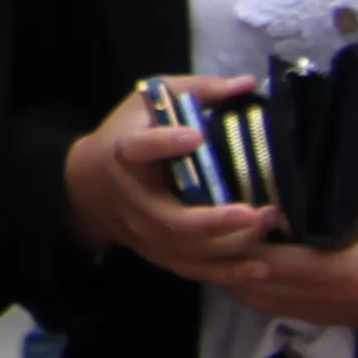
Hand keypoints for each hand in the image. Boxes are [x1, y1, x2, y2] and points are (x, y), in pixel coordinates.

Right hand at [61, 75, 279, 283]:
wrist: (89, 186)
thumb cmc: (126, 135)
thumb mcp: (149, 103)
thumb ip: (196, 91)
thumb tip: (248, 84)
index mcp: (125, 153)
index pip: (138, 149)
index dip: (164, 144)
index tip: (196, 135)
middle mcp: (134, 199)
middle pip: (172, 219)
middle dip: (216, 220)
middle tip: (258, 210)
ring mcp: (145, 232)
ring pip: (189, 249)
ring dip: (232, 244)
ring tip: (268, 224)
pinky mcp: (159, 254)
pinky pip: (194, 270)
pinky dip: (227, 274)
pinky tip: (261, 268)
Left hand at [226, 108, 357, 347]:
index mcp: (328, 269)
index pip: (265, 255)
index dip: (240, 231)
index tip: (227, 197)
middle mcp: (312, 294)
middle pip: (245, 279)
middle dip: (222, 251)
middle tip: (208, 212)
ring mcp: (315, 310)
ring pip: (254, 298)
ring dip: (231, 270)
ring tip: (216, 234)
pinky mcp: (323, 317)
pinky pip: (272, 306)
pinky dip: (251, 287)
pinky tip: (246, 261)